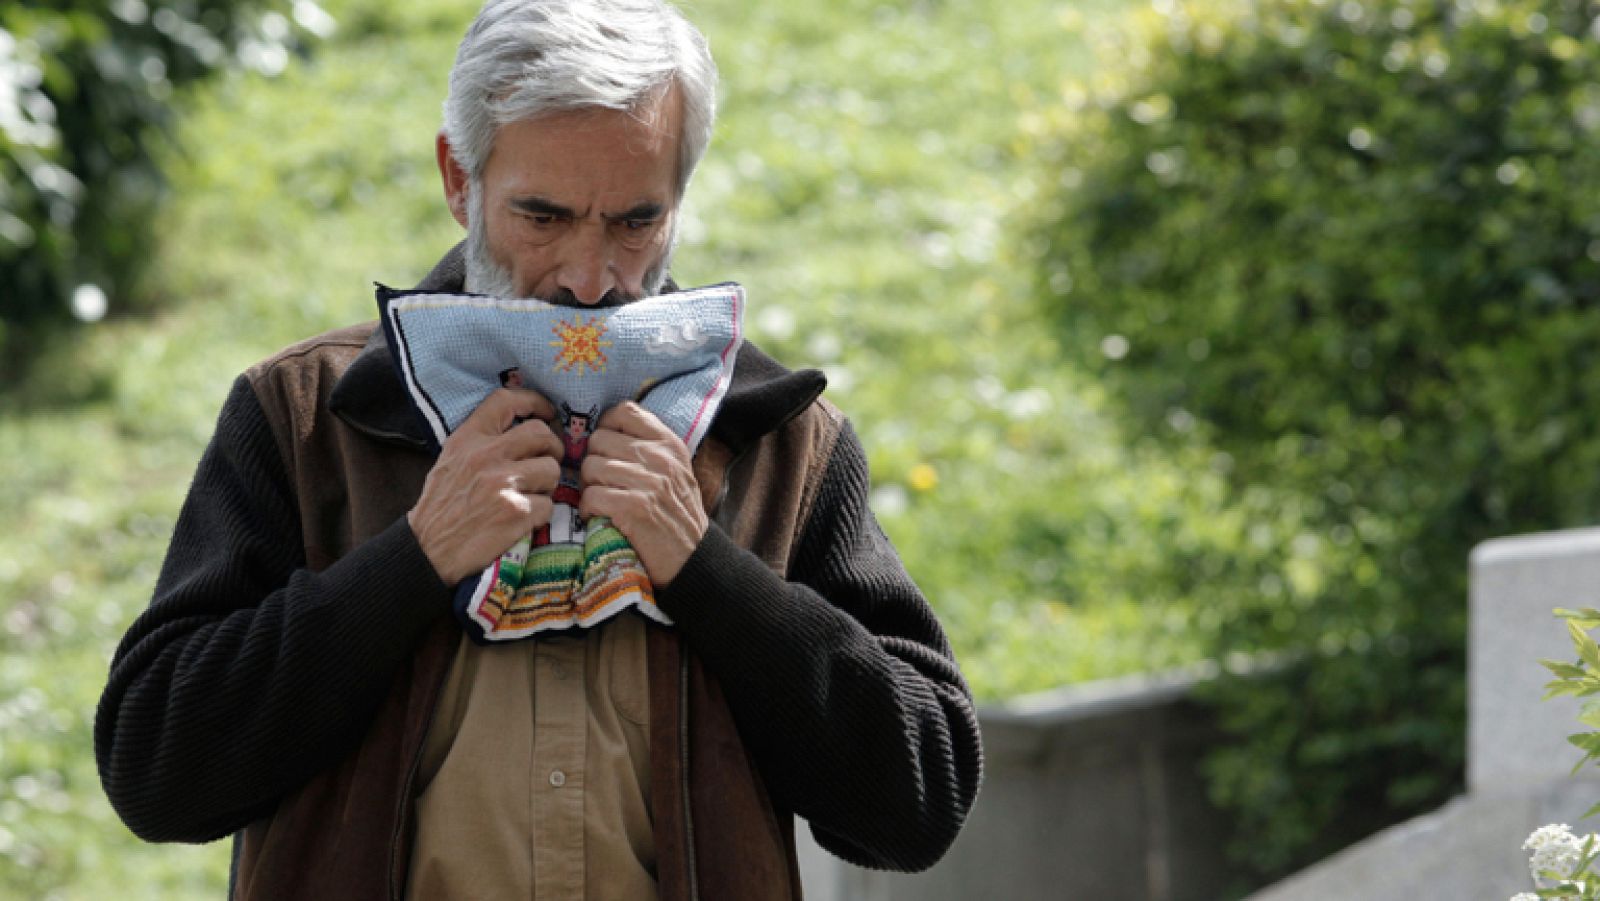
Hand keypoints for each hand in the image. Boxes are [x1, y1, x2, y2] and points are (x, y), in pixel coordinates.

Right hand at [408, 388, 563, 584]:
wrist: (427, 550)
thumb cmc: (441, 507)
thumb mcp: (451, 461)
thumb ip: (481, 442)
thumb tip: (521, 430)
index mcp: (468, 439)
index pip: (505, 400)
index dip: (534, 401)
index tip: (547, 413)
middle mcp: (486, 455)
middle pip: (541, 433)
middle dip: (552, 449)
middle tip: (546, 462)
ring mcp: (502, 483)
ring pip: (552, 470)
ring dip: (547, 485)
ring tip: (529, 496)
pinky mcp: (516, 511)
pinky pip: (549, 505)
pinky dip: (540, 514)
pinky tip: (522, 520)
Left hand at [580, 402, 706, 586]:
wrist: (693, 560)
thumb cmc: (677, 516)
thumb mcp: (675, 473)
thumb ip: (648, 448)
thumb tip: (604, 432)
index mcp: (670, 445)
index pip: (624, 411)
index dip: (606, 428)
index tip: (606, 450)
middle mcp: (660, 458)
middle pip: (599, 440)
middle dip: (593, 462)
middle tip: (601, 483)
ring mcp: (648, 482)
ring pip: (590, 467)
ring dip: (588, 487)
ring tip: (602, 502)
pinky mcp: (633, 508)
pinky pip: (590, 496)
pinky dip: (588, 510)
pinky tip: (600, 518)